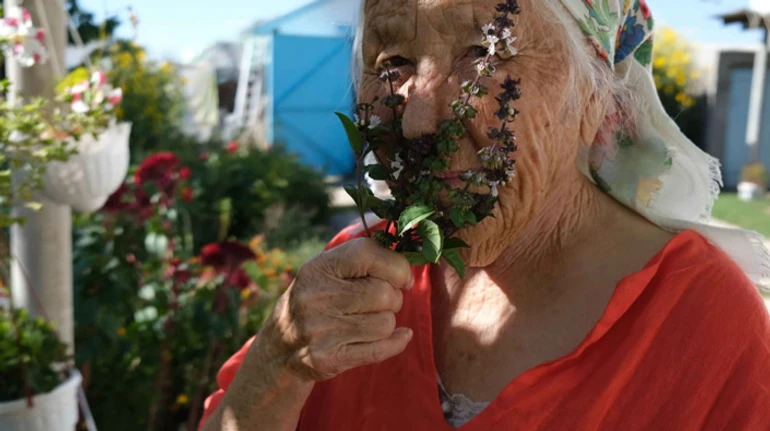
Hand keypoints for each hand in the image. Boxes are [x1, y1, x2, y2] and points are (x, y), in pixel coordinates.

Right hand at [262, 238, 413, 381]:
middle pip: (384, 294)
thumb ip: (364, 258)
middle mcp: (317, 297)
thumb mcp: (327, 268)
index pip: (368, 254)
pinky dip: (396, 342)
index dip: (397, 266)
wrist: (280, 345)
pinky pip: (381, 349)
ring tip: (369, 319)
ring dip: (386, 321)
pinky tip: (399, 336)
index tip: (402, 277)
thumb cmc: (316, 298)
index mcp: (318, 268)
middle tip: (380, 301)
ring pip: (386, 323)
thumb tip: (408, 267)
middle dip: (393, 297)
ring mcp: (321, 330)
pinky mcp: (328, 358)